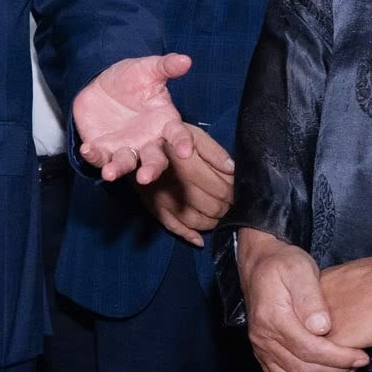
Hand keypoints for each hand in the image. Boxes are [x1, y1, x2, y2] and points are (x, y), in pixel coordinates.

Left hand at [74, 53, 195, 183]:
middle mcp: (148, 140)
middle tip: (146, 176)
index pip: (177, 136)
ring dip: (118, 169)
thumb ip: (166, 67)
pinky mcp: (104, 149)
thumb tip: (185, 60)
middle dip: (151, 169)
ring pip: (126, 163)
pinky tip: (88, 150)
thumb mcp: (147, 69)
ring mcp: (126, 147)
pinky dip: (94, 156)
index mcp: (164, 123)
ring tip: (110, 173)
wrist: (100, 84)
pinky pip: (99, 157)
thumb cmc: (130, 79)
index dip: (183, 144)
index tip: (186, 152)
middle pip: (154, 160)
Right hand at [133, 125, 232, 246]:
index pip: (217, 186)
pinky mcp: (150, 204)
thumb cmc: (167, 133)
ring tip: (221, 215)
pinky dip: (188, 235)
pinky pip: (171, 225)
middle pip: (207, 204)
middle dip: (224, 207)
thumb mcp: (193, 132)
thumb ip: (213, 150)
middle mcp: (169, 179)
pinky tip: (199, 239)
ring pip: (191, 218)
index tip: (238, 192)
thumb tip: (233, 170)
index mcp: (181, 158)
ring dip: (211, 222)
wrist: (133, 138)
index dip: (231, 192)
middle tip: (233, 204)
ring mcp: (158, 195)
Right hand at [238, 228, 367, 371]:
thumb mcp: (299, 268)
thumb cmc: (284, 264)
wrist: (259, 265)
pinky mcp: (265, 359)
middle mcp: (263, 341)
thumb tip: (322, 327)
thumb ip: (310, 297)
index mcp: (273, 319)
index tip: (362, 356)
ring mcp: (262, 353)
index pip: (309, 350)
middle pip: (303, 371)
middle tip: (360, 362)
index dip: (339, 357)